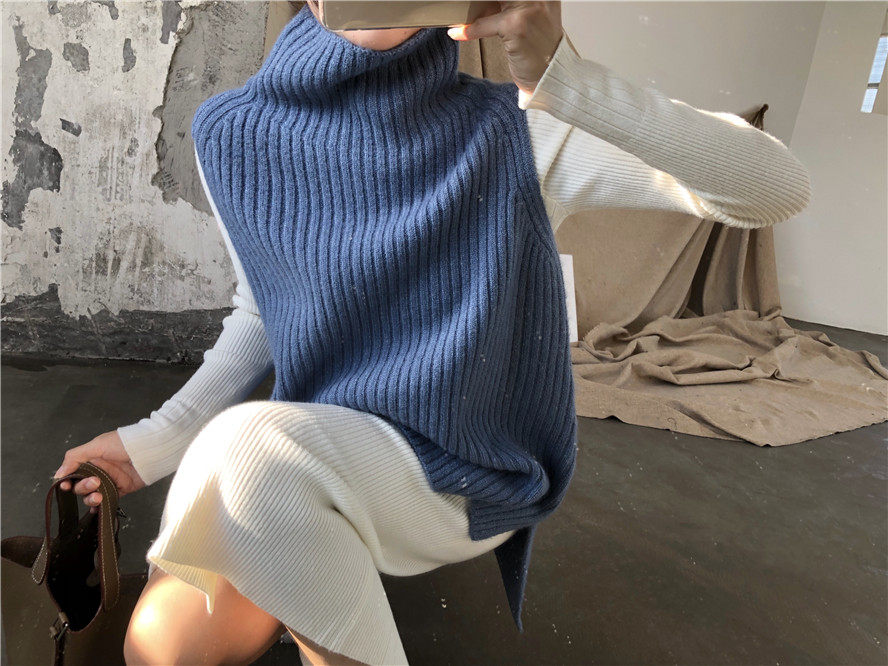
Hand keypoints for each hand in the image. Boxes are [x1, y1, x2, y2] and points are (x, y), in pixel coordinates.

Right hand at [52, 430, 145, 513]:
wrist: (150, 450)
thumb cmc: (125, 443)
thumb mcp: (97, 445)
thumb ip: (75, 458)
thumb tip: (58, 474)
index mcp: (90, 459)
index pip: (71, 473)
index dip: (67, 481)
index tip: (66, 485)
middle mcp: (97, 470)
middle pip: (80, 486)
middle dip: (83, 487)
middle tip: (94, 482)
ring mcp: (108, 481)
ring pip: (91, 495)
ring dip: (90, 498)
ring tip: (99, 495)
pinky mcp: (119, 490)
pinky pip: (106, 501)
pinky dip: (99, 506)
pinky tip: (97, 508)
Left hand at [447, 1, 562, 97]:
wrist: (551, 75)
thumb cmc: (540, 50)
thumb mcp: (530, 18)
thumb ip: (511, 5)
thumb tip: (481, 2)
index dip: (489, 0)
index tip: (480, 3)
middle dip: (482, 2)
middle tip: (468, 6)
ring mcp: (529, 9)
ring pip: (489, 2)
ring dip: (472, 9)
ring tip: (462, 15)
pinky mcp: (516, 26)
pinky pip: (485, 24)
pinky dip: (468, 30)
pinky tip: (457, 32)